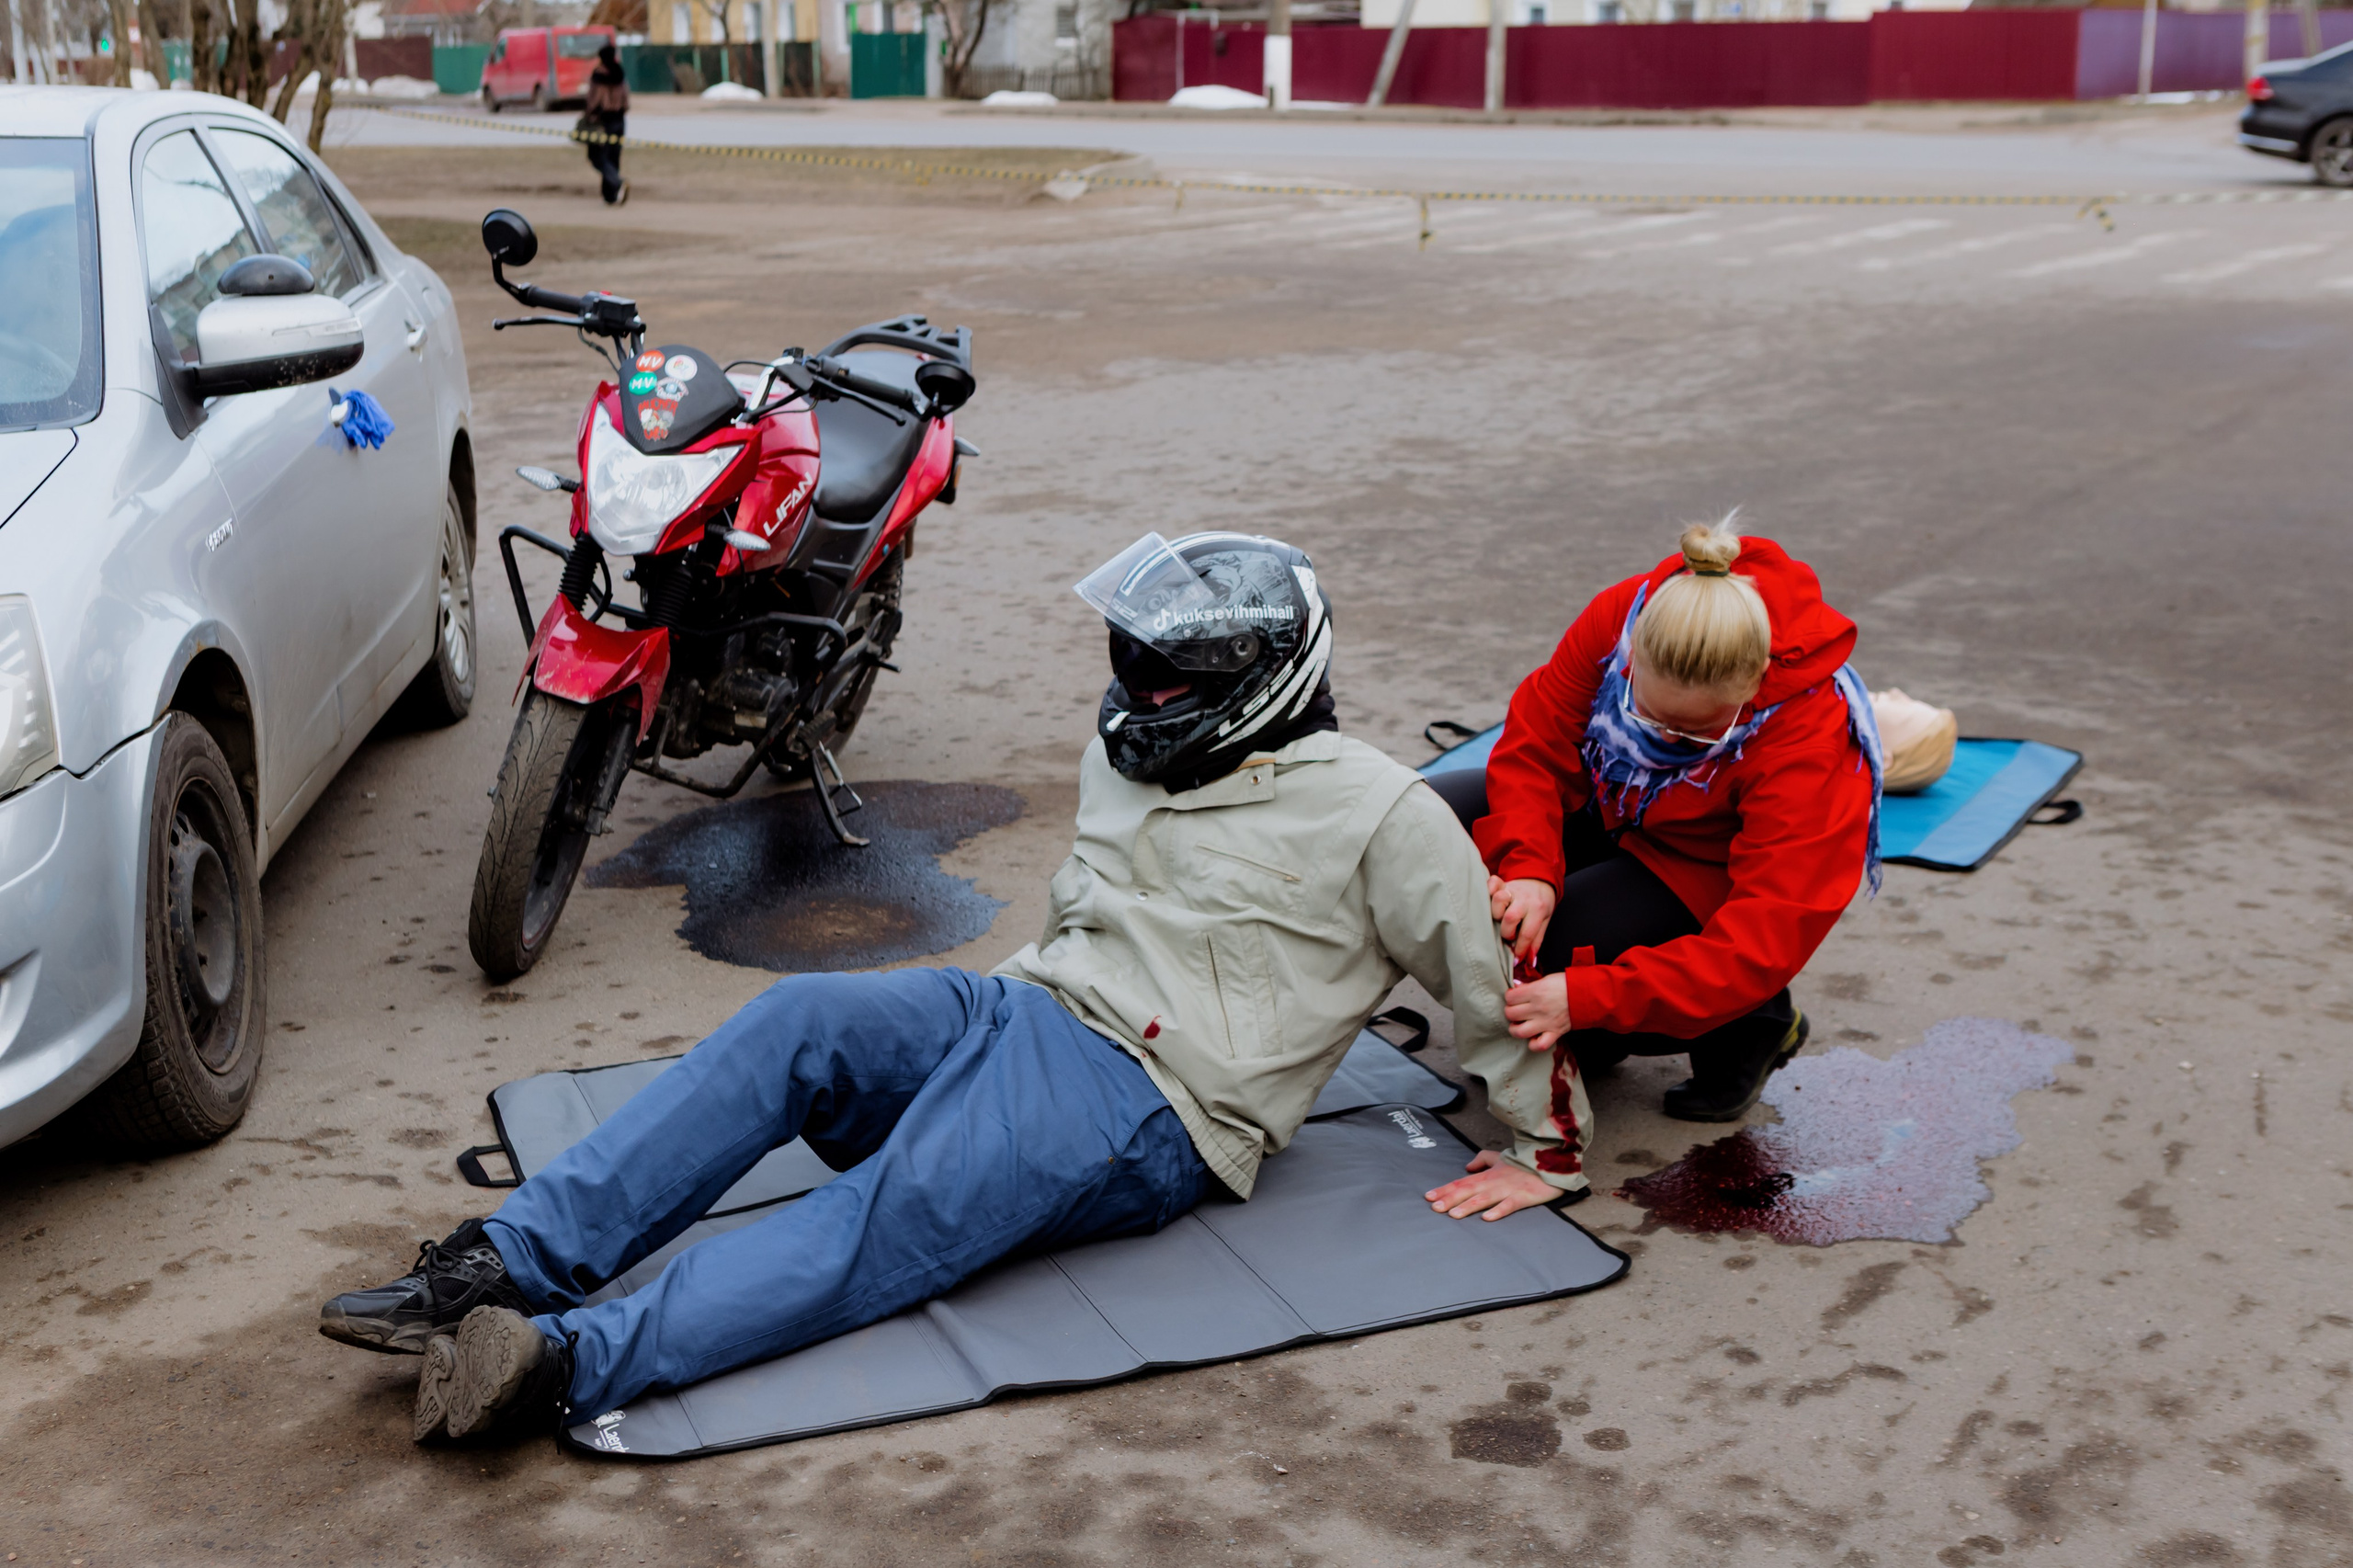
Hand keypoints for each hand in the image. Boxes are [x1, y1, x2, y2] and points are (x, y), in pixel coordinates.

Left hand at [1425, 1149, 1562, 1220]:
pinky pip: (1509, 1205)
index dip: (1445, 1189)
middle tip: (1434, 1208)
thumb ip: (1482, 1160)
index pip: (1461, 1182)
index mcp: (1487, 1175)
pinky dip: (1498, 1211)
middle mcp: (1493, 1182)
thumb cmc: (1524, 1163)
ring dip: (1467, 1207)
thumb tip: (1466, 1167)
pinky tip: (1487, 1218)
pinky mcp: (1523, 1197)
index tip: (1428, 1197)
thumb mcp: (1500, 1158)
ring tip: (1453, 1215)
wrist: (1550, 1162)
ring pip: (1484, 1199)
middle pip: (1468, 1191)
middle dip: (1450, 1199)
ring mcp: (1507, 1190)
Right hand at [1487, 876, 1555, 963]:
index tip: (1515, 960)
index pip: (1527, 933)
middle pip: (1510, 917)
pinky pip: (1492, 883)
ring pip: (1498, 899)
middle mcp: (1524, 899)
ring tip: (1500, 919)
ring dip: (1496, 913)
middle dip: (1507, 932)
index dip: (1520, 950)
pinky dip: (1488, 890)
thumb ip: (1536, 941)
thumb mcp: (1545, 921)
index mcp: (1538, 909)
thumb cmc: (1541, 904)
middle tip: (1509, 935)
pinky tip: (1489, 899)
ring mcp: (1512, 889)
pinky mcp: (1502, 883)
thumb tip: (1529, 961)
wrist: (1541, 880)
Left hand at [1504, 972, 1570, 1052]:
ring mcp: (1546, 1022)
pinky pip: (1539, 1045)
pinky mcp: (1555, 1033)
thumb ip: (1530, 986)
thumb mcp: (1546, 979)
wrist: (1589, 994)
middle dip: (1510, 1011)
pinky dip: (1534, 1044)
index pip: (1510, 997)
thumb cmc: (1568, 984)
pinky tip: (1533, 1037)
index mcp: (1535, 992)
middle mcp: (1538, 1008)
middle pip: (1511, 1014)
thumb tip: (1516, 989)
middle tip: (1516, 1010)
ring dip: (1515, 1029)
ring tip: (1519, 1024)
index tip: (1514, 997)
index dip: (1510, 997)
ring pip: (1519, 1032)